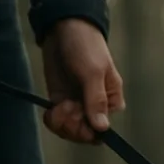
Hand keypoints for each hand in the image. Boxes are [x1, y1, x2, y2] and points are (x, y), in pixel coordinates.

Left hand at [41, 18, 124, 143]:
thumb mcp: (92, 72)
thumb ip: (97, 100)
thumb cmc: (86, 47)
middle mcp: (96, 108)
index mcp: (112, 102)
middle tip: (65, 107)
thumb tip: (102, 128)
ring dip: (61, 123)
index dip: (86, 128)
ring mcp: (78, 106)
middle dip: (72, 125)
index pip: (102, 131)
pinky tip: (50, 110)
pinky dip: (53, 120)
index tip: (76, 110)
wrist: (64, 29)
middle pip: (85, 134)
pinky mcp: (62, 102)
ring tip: (58, 106)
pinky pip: (59, 122)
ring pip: (70, 131)